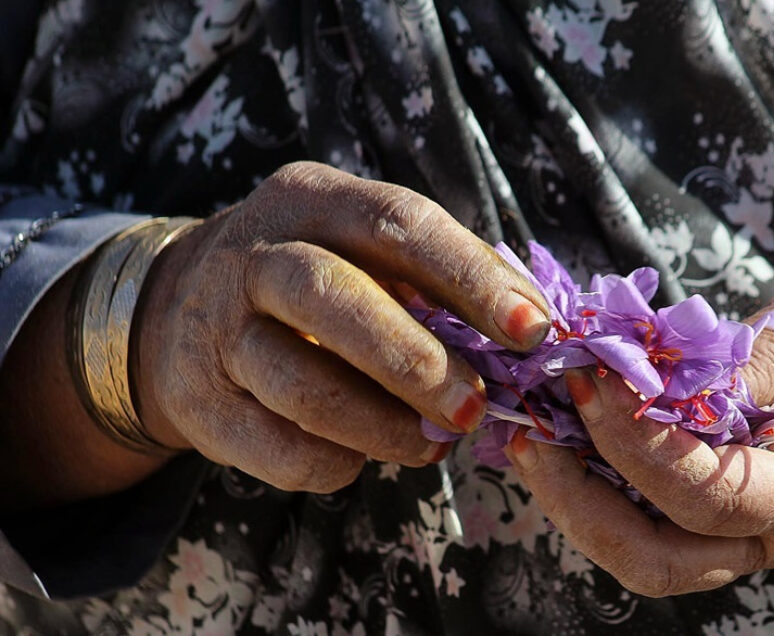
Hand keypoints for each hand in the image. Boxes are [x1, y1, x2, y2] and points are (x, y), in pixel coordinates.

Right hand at [134, 162, 550, 491]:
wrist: (175, 309)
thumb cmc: (312, 276)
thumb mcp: (360, 249)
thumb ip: (433, 278)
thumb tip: (528, 328)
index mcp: (312, 199)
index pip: (398, 225)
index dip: (470, 277)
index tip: (531, 329)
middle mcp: (254, 256)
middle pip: (333, 299)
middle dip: (417, 361)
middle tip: (478, 407)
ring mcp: (215, 331)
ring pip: (303, 387)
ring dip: (383, 426)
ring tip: (434, 445)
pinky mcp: (197, 404)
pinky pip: (276, 447)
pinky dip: (334, 462)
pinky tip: (362, 457)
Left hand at [503, 278, 773, 596]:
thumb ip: (740, 365)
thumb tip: (645, 380)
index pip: (714, 500)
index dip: (642, 446)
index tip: (594, 380)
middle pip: (661, 560)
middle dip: (584, 503)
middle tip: (534, 432)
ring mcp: (748, 531)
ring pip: (644, 551)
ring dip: (578, 497)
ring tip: (532, 432)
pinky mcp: (721, 509)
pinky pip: (649, 517)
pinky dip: (598, 481)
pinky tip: (565, 433)